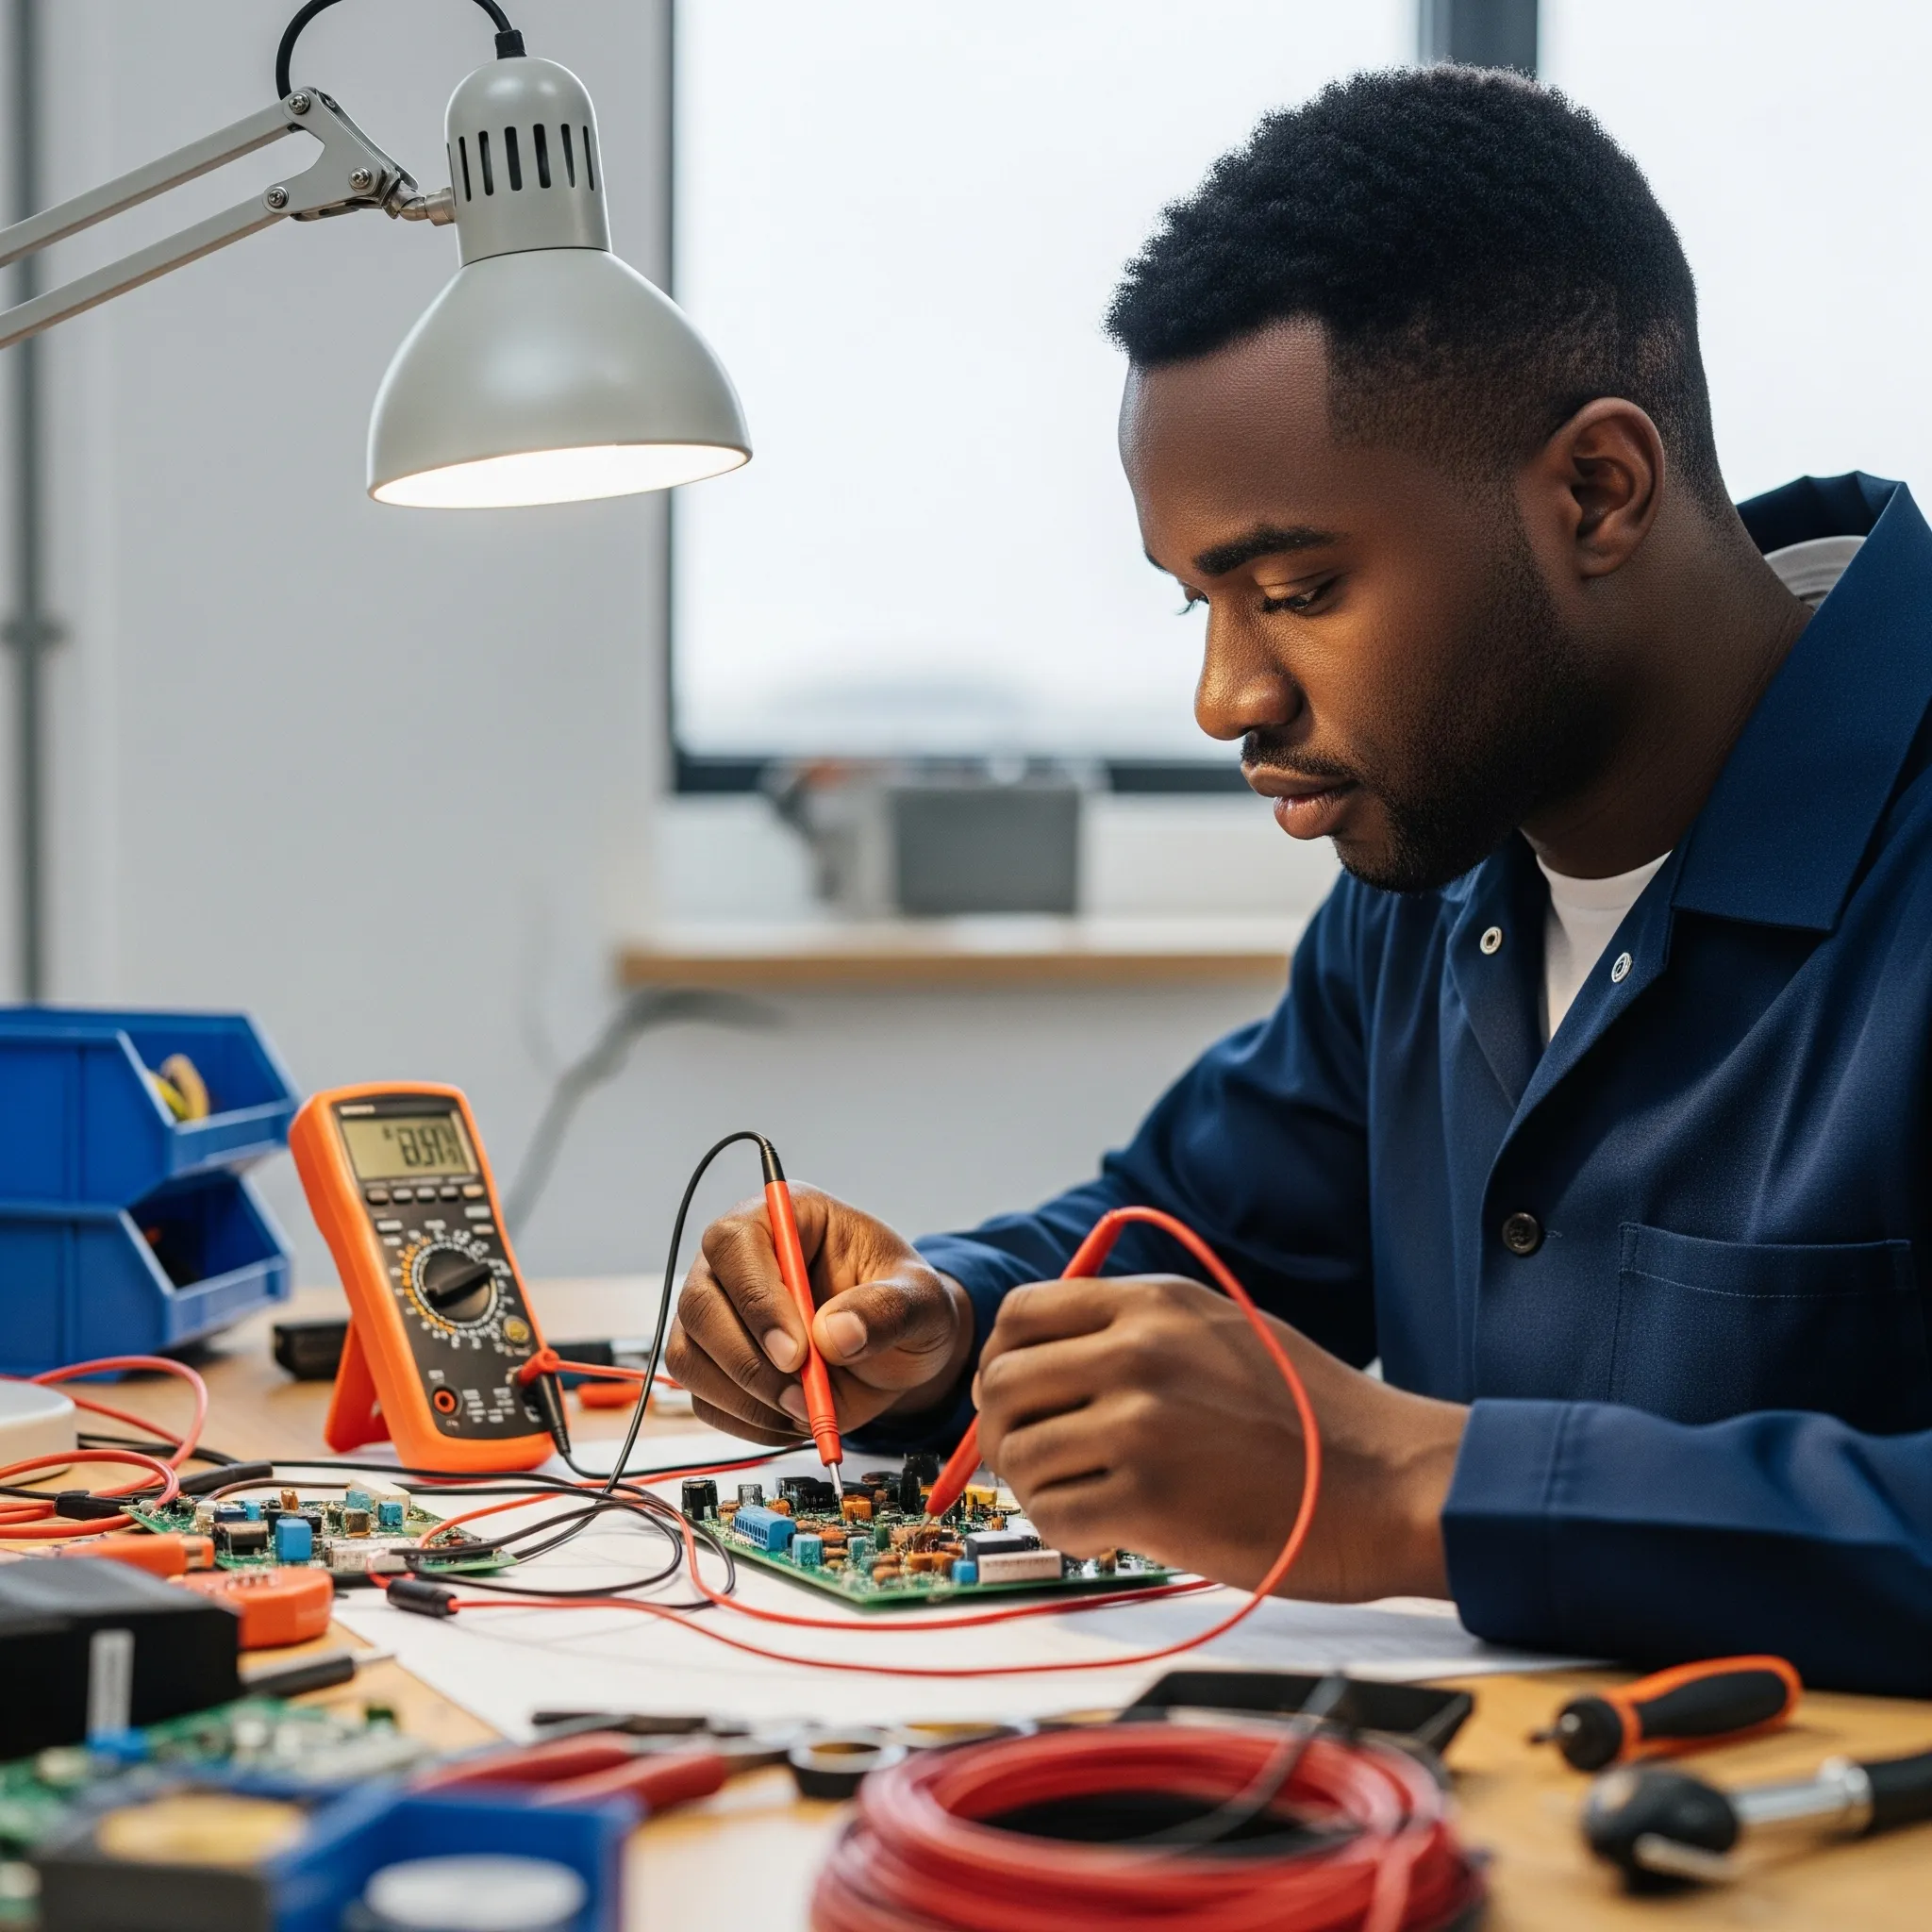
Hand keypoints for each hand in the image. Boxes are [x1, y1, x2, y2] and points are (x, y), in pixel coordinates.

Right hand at [665, 1185, 974, 1445]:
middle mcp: (737, 1261)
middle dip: (749, 1361)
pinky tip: (793, 1418)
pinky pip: (704, 1400)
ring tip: (808, 1407)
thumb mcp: (922, 1301)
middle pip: (700, 1303)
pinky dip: (747, 1422)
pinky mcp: (713, 1363)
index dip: (757, 1298)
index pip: (736, 1241)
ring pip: (689, 1356)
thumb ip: (887, 1310)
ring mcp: (718, 1312)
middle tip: (803, 1395)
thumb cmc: (906, 1305)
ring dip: (747, 1397)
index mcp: (786, 1218)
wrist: (901, 1350)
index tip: (797, 1352)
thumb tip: (835, 1335)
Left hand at [973, 1275, 1466, 1600]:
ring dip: (1039, 1489)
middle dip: (1004, 1431)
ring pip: (1019, 1456)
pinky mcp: (1148, 1497)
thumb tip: (1046, 1358)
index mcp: (1153, 1302)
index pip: (1021, 1313)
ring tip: (1089, 1501)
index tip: (1022, 1399)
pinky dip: (1070, 1534)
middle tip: (1040, 1463)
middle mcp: (1137, 1350)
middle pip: (1001, 1384)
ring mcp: (1139, 1422)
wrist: (1392, 1483)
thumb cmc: (1317, 1417)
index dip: (1006, 1361)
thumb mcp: (1223, 1329)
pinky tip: (1112, 1534)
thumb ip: (1138, 1329)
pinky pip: (1054, 1518)